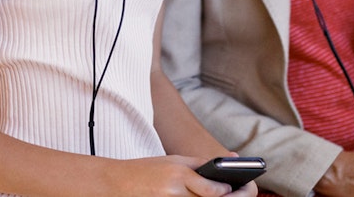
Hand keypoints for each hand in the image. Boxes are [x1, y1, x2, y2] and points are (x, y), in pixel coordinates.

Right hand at [105, 155, 254, 196]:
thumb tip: (231, 159)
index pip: (213, 189)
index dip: (229, 193)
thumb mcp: (175, 160)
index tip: (236, 189)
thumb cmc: (148, 169)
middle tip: (233, 193)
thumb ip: (202, 163)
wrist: (117, 183)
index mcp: (181, 175)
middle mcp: (176, 192)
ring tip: (224, 194)